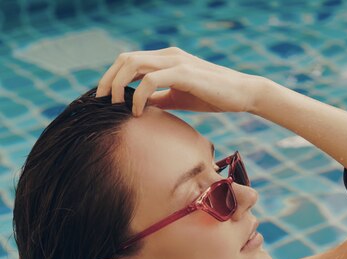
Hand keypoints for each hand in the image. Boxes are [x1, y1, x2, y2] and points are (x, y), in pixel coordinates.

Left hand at [95, 47, 262, 115]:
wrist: (241, 94)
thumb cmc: (212, 96)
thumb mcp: (178, 98)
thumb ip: (158, 98)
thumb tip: (139, 107)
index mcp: (165, 59)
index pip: (129, 61)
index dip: (112, 78)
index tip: (104, 100)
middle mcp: (168, 55)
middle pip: (125, 59)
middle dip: (108, 81)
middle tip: (101, 104)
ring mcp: (176, 61)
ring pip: (134, 64)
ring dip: (118, 86)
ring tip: (115, 107)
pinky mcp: (184, 72)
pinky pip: (151, 79)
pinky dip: (138, 96)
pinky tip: (137, 112)